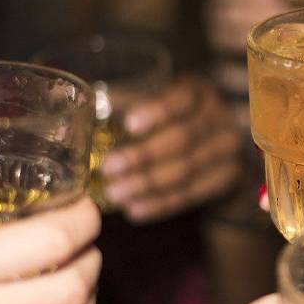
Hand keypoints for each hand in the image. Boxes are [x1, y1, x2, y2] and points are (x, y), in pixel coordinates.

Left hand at [100, 75, 242, 222]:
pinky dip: (161, 204)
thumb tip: (75, 107)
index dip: (158, 111)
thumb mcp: (154, 105)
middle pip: (184, 138)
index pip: (182, 99)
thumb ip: (124, 104)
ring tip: (115, 194)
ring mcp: (228, 150)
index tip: (128, 124)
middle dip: (143, 156)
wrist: (218, 152)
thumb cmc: (172, 123)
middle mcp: (220, 118)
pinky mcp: (228, 179)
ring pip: (187, 170)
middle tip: (108, 169)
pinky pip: (192, 195)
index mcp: (199, 92)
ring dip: (147, 185)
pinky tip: (135, 210)